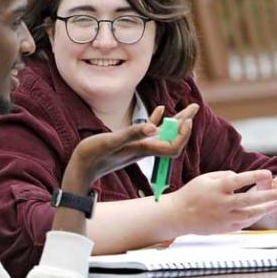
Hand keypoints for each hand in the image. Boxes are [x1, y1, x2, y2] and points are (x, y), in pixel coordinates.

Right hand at [53, 104, 197, 232]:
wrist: (80, 170)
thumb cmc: (92, 156)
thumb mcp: (110, 142)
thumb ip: (131, 134)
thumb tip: (155, 127)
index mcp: (142, 150)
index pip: (173, 146)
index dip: (182, 134)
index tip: (187, 119)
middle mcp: (144, 150)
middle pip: (172, 140)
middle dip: (184, 123)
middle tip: (196, 107)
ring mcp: (137, 148)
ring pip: (162, 135)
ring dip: (175, 122)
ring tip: (186, 109)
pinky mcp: (129, 145)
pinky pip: (148, 133)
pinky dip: (156, 122)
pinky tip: (160, 110)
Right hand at [166, 170, 276, 233]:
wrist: (178, 215)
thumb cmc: (191, 194)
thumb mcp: (205, 179)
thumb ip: (224, 175)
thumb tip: (240, 176)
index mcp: (216, 188)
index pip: (239, 180)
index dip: (254, 176)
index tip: (268, 173)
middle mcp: (221, 203)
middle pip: (249, 200)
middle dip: (267, 196)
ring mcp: (223, 218)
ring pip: (249, 214)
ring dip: (265, 209)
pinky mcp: (224, 228)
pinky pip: (243, 223)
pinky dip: (254, 217)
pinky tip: (262, 212)